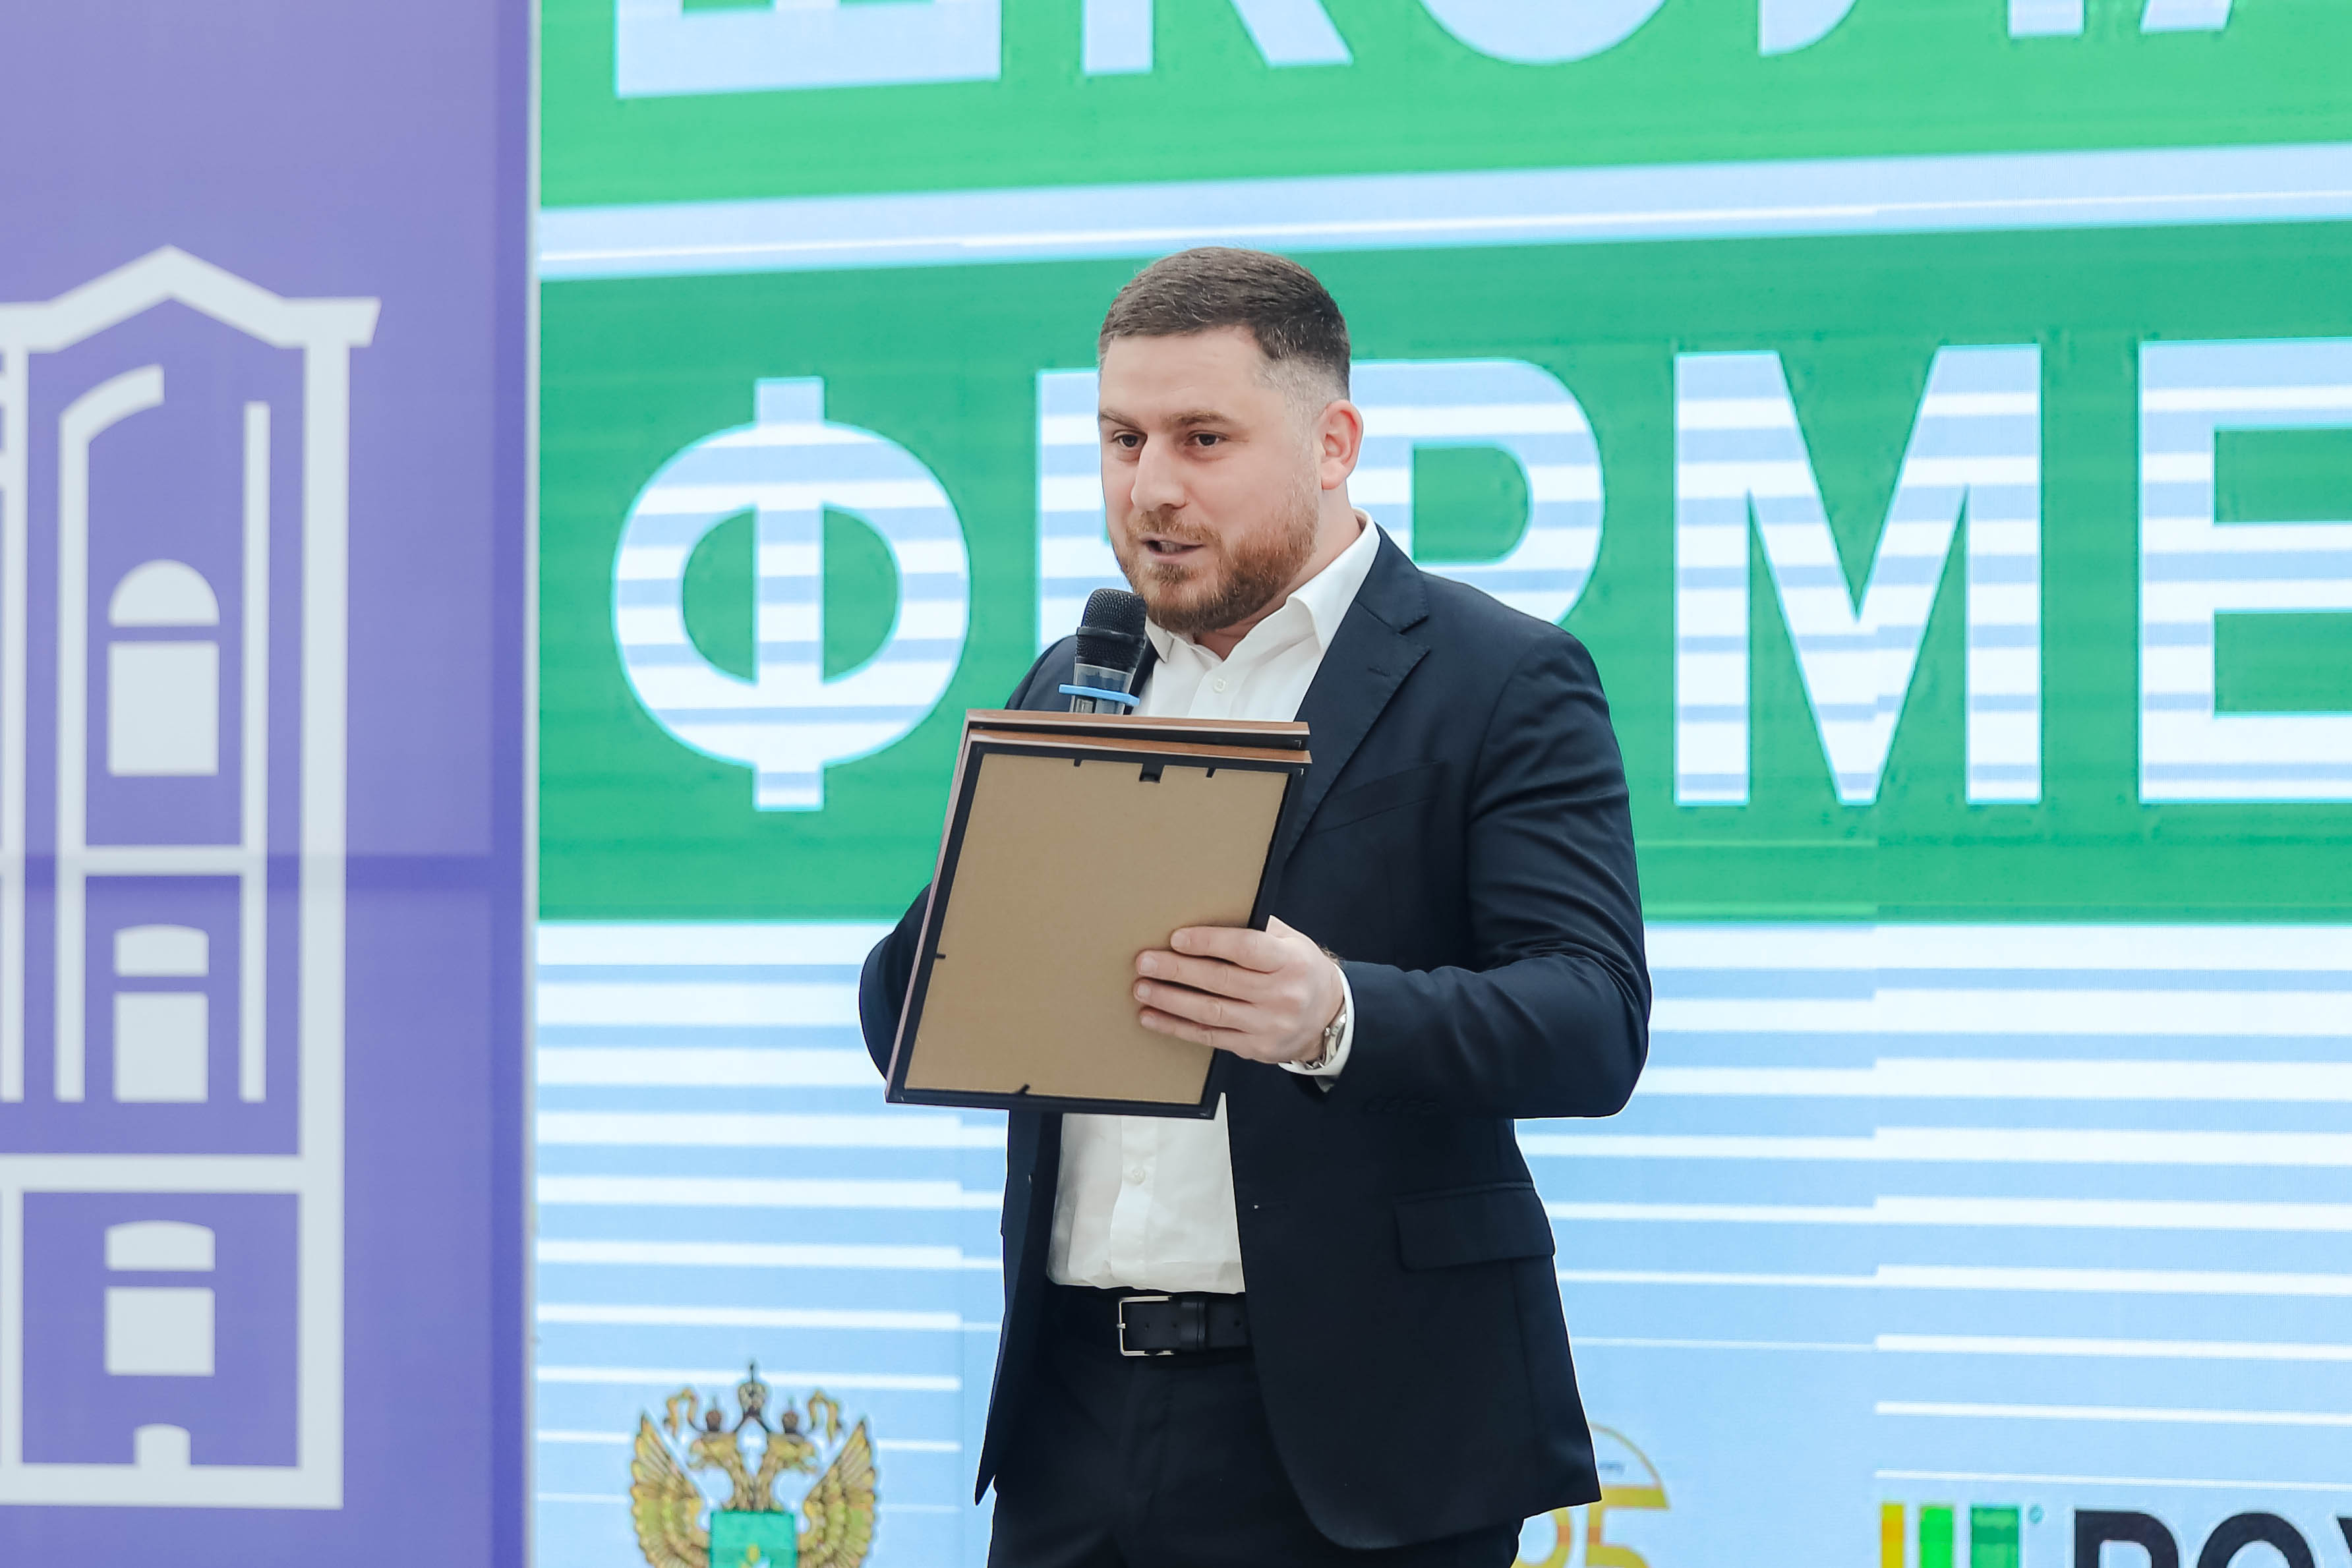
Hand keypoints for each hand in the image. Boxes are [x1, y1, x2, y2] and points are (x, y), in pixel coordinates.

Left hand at [1132, 917, 1343, 1064]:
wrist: (1329, 1018)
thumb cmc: (1300, 971)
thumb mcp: (1291, 942)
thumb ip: (1258, 929)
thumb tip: (1210, 911)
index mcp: (1290, 960)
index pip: (1246, 949)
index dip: (1209, 942)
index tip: (1176, 937)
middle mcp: (1281, 994)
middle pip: (1221, 981)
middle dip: (1178, 970)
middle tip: (1145, 962)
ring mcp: (1268, 1025)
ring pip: (1211, 1011)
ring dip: (1170, 1000)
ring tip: (1142, 988)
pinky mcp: (1255, 1048)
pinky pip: (1210, 1037)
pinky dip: (1177, 1027)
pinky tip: (1152, 1017)